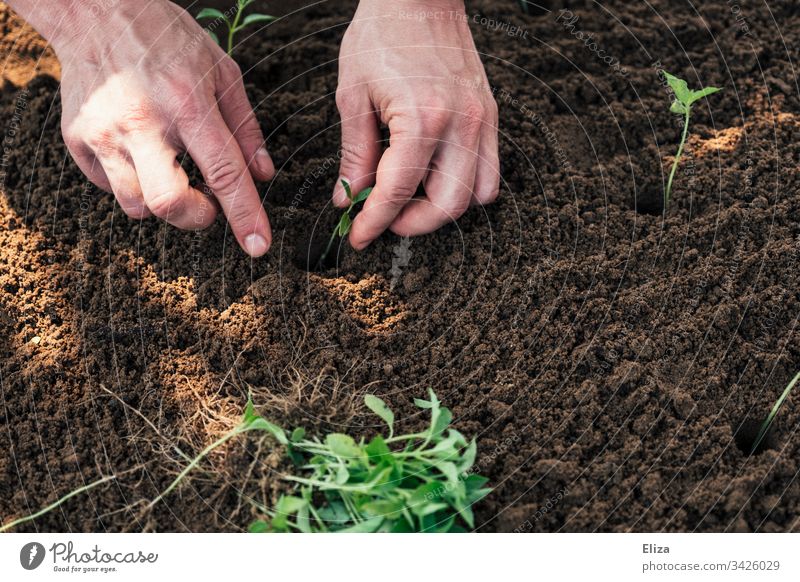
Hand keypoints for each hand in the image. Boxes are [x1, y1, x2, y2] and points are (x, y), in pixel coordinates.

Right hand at [13, 0, 273, 255]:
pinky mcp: (77, 139)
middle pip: (170, 204)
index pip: (225, 172)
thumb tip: (263, 175)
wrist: (95, 10)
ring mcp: (104, 132)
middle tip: (206, 203)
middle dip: (197, 217)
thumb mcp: (222, 71)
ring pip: (137, 205)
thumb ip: (245, 127)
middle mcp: (143, 121)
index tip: (258, 247)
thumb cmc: (169, 40)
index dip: (244, 215)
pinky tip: (138, 151)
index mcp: (189, 103)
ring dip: (163, 201)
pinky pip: (110, 188)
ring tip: (168, 166)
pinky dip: (132, 183)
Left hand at [334, 0, 499, 249]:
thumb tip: (348, 198)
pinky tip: (436, 177)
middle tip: (384, 219)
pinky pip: (490, 171)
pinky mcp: (490, 115)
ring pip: (477, 196)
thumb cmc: (381, 34)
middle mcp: (460, 124)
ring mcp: (482, 120)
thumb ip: (354, 154)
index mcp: (421, 118)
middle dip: (412, 225)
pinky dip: (466, 187)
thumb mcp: (353, 95)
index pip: (398, 192)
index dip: (374, 222)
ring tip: (411, 199)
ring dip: (442, 209)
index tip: (360, 237)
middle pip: (447, 206)